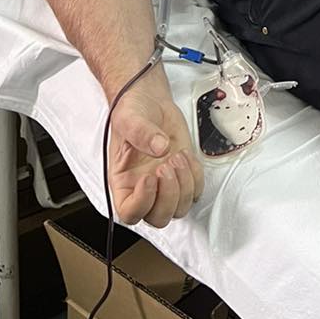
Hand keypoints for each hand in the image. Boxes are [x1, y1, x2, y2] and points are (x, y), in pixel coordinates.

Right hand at [107, 76, 203, 227]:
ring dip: (184, 186)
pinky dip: (196, 177)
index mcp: (123, 182)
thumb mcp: (128, 118)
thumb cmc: (133, 111)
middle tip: (166, 165)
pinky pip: (196, 192)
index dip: (142, 203)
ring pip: (179, 209)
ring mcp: (165, 185)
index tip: (149, 177)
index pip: (129, 213)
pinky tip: (186, 155)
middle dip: (168, 196)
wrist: (149, 100)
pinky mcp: (183, 176)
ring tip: (177, 156)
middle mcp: (144, 189)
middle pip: (158, 218)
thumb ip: (141, 132)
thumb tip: (160, 147)